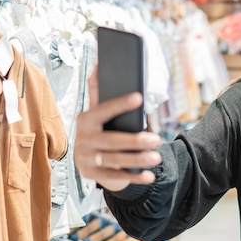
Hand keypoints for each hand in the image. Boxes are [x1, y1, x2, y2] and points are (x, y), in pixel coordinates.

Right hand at [74, 68, 162, 191]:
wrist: (87, 158)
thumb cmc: (100, 128)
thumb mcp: (97, 111)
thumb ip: (98, 91)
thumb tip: (100, 63)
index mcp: (85, 120)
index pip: (103, 111)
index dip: (120, 104)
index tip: (139, 97)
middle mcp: (83, 140)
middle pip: (111, 141)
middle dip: (135, 141)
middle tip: (157, 139)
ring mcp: (86, 159)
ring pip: (115, 160)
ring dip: (137, 160)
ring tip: (157, 157)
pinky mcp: (93, 175)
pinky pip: (116, 177)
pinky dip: (134, 177)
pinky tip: (149, 176)